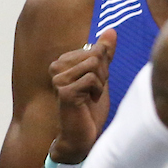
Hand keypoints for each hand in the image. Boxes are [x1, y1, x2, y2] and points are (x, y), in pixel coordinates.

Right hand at [49, 29, 116, 162]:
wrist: (82, 136)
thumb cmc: (90, 109)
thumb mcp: (100, 77)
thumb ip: (104, 54)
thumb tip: (111, 30)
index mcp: (63, 61)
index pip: (95, 50)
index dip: (103, 68)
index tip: (94, 85)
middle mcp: (56, 67)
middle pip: (95, 55)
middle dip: (103, 74)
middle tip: (94, 92)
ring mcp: (58, 79)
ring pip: (93, 65)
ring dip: (100, 83)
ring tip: (92, 97)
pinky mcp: (64, 91)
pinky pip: (91, 78)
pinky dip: (97, 91)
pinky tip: (90, 102)